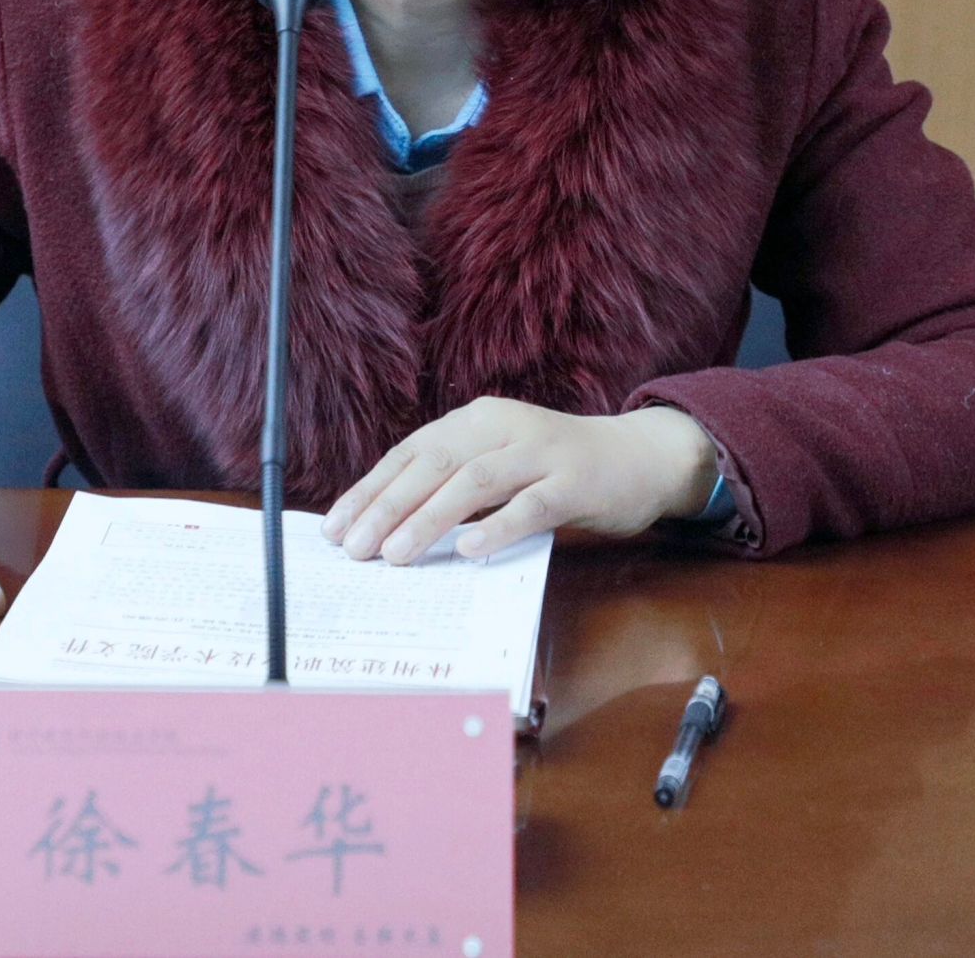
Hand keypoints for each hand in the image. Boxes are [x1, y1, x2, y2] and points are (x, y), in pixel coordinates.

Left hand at [320, 397, 718, 565]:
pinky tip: (469, 551)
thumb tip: (391, 526)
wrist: (639, 457)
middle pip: (434, 463)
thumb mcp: (500, 463)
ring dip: (430, 519)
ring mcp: (541, 452)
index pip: (411, 451)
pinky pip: (531, 505)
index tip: (335, 526)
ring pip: (475, 481)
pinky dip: (497, 527)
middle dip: (388, 506)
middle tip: (354, 547)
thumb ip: (456, 484)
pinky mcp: (574, 481)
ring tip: (395, 554)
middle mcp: (503, 426)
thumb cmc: (557, 470)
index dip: (371, 487)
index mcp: (477, 419)